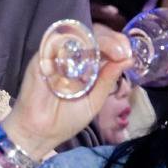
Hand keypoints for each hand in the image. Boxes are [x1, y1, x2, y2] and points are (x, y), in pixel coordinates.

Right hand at [5, 20, 132, 159]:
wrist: (40, 133)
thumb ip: (107, 79)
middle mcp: (69, 56)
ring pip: (76, 35)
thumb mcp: (94, 100)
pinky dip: (74, 45)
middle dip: (111, 39)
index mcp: (84, 65)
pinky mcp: (41, 57)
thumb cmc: (65, 119)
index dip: (117, 43)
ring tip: (114, 53)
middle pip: (91, 34)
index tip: (128, 54)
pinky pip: (57, 43)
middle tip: (122, 53)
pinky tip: (88, 55)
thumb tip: (128, 60)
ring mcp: (54, 55)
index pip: (102, 44)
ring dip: (97, 40)